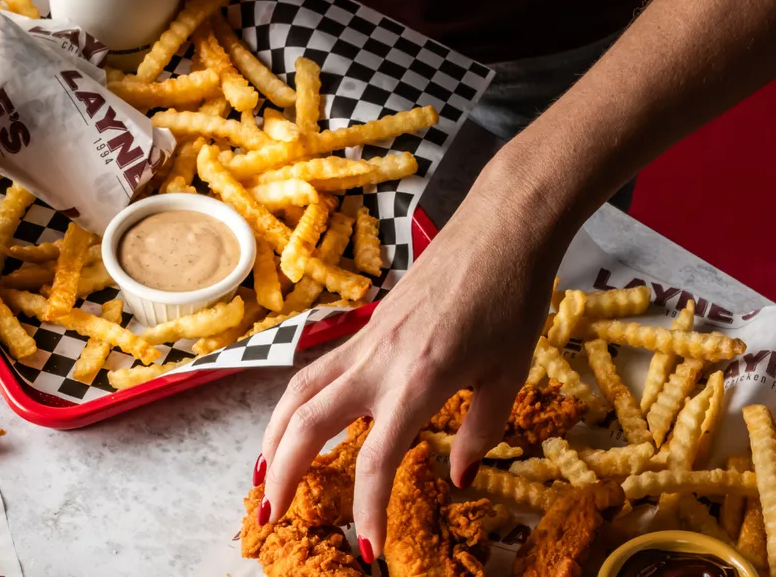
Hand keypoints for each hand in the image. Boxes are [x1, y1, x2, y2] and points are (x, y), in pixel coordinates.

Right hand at [257, 185, 565, 558]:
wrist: (500, 230)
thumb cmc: (512, 299)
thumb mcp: (509, 375)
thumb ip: (478, 432)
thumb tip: (453, 475)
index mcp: (420, 381)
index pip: (376, 458)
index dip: (365, 508)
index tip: (366, 550)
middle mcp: (379, 362)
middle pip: (309, 423)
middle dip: (284, 473)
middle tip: (271, 516)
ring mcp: (365, 342)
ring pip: (297, 392)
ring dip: (273, 437)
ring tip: (263, 475)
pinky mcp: (364, 328)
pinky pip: (314, 372)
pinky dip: (293, 404)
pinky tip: (292, 424)